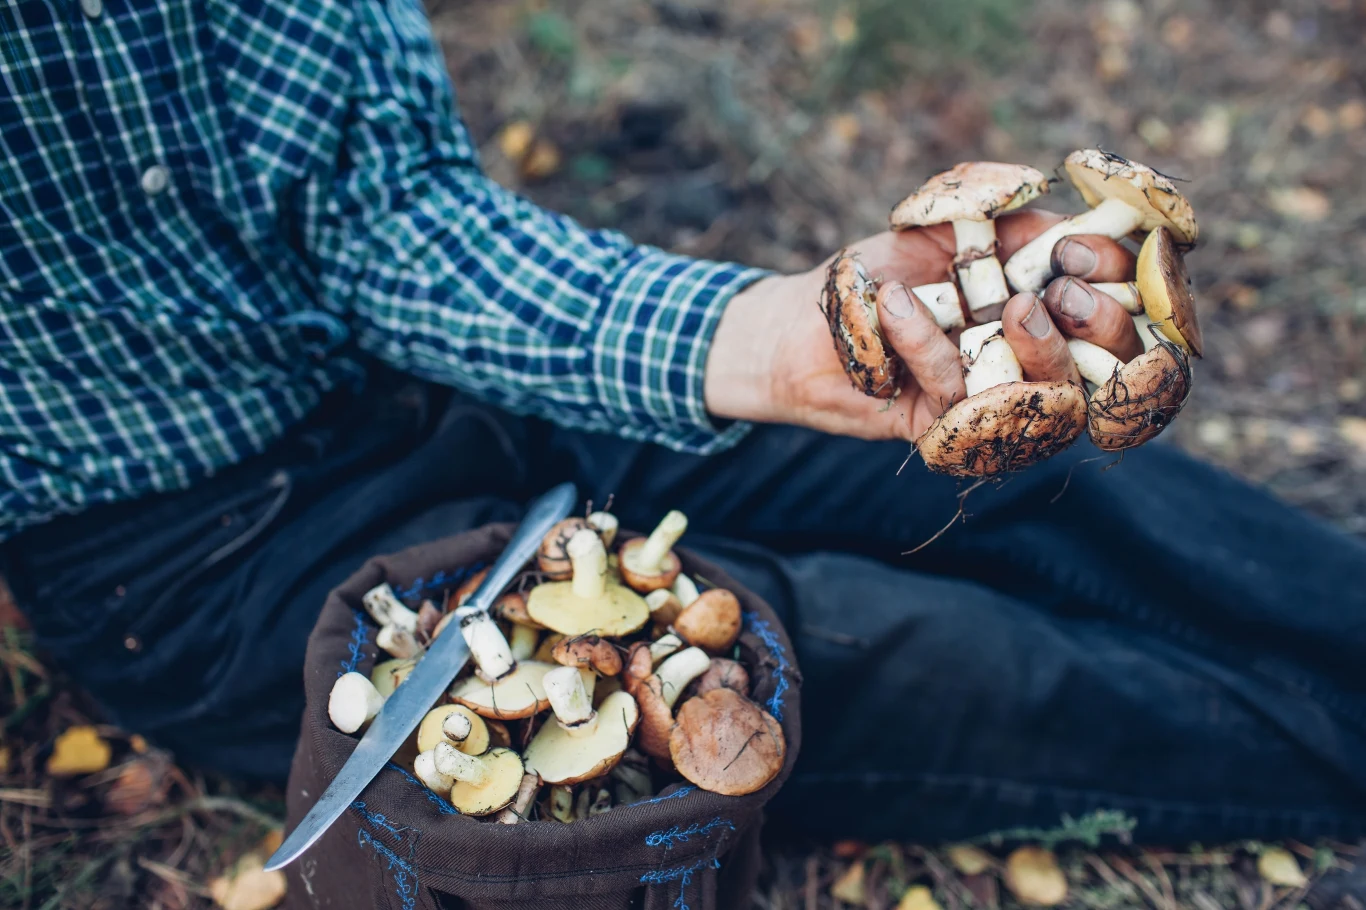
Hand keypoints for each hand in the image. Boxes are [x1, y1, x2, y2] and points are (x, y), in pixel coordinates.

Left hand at [704, 211, 1142, 441]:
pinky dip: (927, 342)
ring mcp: (989, 398)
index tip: (1081, 247)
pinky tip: (895, 303)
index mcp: (1041, 305)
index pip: (1116, 299)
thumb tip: (1074, 218)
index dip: (1120, 276)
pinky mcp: (942, 427)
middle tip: (1066, 294)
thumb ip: (1010, 222)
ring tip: (1017, 305)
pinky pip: (957, 392)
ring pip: (1050, 393)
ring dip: (1044, 348)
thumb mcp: (947, 229)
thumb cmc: (876, 275)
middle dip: (1106, 326)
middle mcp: (1028, 358)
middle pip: (1111, 363)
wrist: (801, 323)